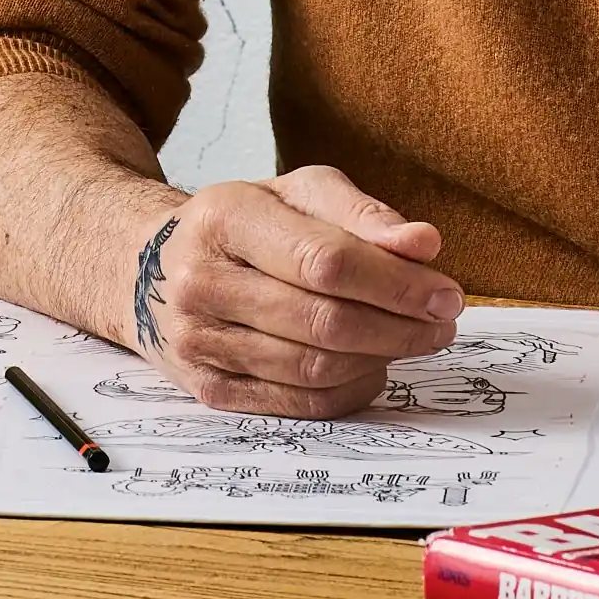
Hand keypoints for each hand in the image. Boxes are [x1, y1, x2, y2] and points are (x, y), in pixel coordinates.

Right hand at [126, 164, 464, 417]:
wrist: (151, 268)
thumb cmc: (244, 224)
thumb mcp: (297, 193)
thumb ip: (362, 214)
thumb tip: (424, 245)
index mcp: (226, 218)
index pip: (326, 260)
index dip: (396, 282)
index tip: (446, 292)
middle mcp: (203, 282)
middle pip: (323, 321)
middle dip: (399, 326)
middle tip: (443, 322)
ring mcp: (200, 342)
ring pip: (313, 369)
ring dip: (380, 359)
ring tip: (414, 339)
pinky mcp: (206, 389)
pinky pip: (297, 404)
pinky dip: (349, 390)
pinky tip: (373, 365)